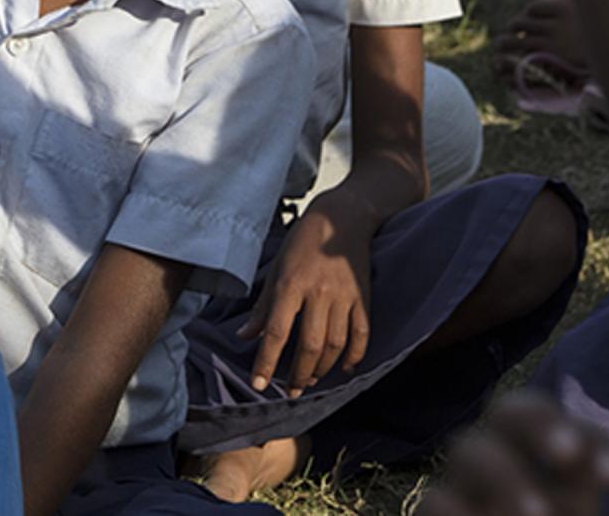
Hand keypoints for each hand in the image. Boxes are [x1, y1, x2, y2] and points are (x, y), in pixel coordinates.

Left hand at [239, 199, 373, 395]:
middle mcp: (319, 292)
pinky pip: (361, 334)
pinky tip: (344, 369)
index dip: (267, 361)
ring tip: (309, 381)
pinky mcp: (363, 297)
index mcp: (292, 284)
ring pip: (335, 345)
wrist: (343, 217)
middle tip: (289, 391)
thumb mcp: (276, 267)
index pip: (277, 331)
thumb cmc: (302, 241)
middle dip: (298, 375)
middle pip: (310, 346)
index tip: (259, 384)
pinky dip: (354, 356)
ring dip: (322, 370)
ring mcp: (344, 296)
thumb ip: (263, 306)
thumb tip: (245, 336)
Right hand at [416, 392, 608, 515]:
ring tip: (538, 515)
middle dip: (535, 426)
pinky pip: (437, 505)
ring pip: (466, 450)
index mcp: (554, 474)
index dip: (584, 432)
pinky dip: (461, 512)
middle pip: (504, 414)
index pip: (567, 427)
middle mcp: (510, 474)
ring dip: (504, 474)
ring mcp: (471, 500)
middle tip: (566, 456)